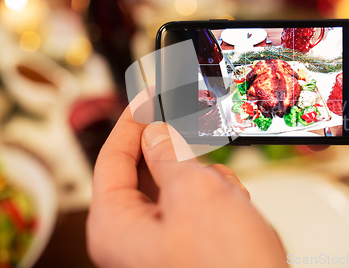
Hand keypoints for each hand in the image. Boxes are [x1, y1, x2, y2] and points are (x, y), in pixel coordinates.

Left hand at [86, 107, 285, 267]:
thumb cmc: (228, 266)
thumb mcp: (195, 194)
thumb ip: (168, 155)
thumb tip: (154, 132)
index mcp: (116, 227)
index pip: (112, 160)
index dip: (131, 123)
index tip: (147, 96)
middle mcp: (133, 237)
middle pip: (147, 172)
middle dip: (179, 157)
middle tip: (196, 131)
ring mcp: (162, 242)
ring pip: (178, 186)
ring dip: (205, 181)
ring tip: (227, 197)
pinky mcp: (189, 245)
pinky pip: (197, 205)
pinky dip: (217, 198)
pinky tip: (235, 210)